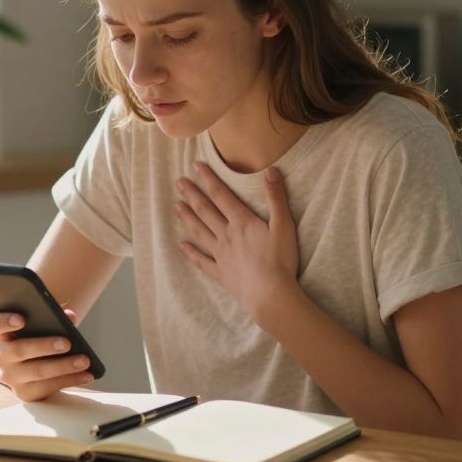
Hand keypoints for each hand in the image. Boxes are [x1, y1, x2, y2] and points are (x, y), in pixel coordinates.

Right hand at [0, 309, 93, 401]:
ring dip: (63, 366)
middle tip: (67, 343)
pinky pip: (47, 387)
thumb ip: (50, 314)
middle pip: (19, 350)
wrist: (19, 360)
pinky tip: (86, 375)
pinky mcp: (24, 392)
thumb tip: (69, 317)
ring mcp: (10, 376)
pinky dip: (69, 380)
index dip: (4, 321)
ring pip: (37, 371)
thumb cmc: (30, 332)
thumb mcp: (35, 319)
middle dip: (45, 346)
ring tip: (84, 360)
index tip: (21, 319)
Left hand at [175, 162, 301, 322]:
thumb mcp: (284, 225)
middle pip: (206, 211)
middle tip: (179, 182)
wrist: (270, 295)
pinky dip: (191, 253)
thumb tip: (271, 170)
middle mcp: (227, 235)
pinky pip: (202, 261)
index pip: (221, 195)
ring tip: (176, 206)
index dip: (208, 179)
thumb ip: (276, 198)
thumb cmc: (280, 261)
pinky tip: (182, 246)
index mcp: (242, 222)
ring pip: (200, 232)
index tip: (195, 166)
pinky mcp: (221, 273)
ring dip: (188, 218)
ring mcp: (221, 255)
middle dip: (192, 194)